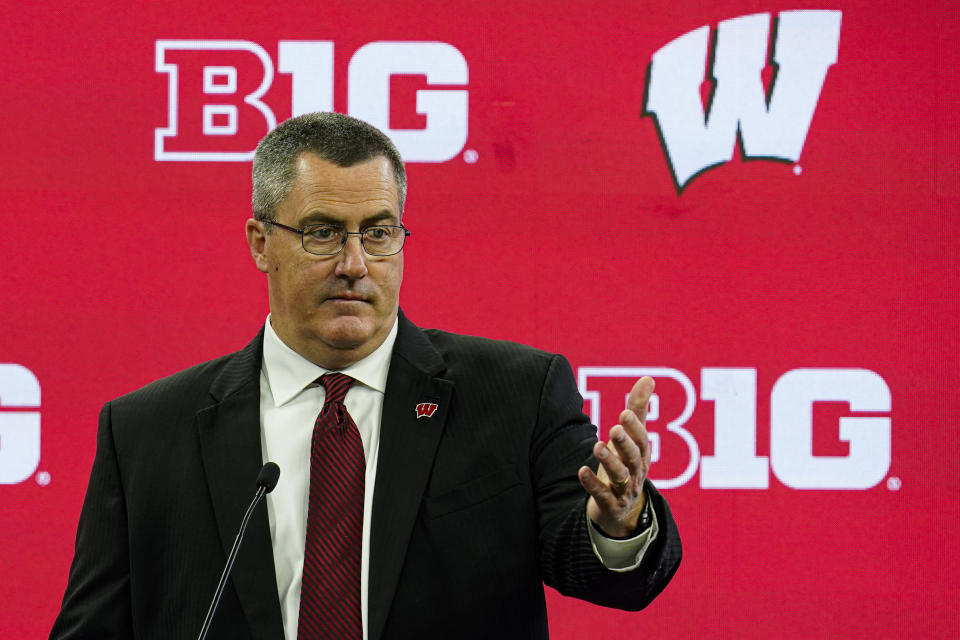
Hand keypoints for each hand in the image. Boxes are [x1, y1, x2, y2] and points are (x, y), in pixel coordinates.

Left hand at [578, 376, 653, 537]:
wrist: (622, 510)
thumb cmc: (627, 464)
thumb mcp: (633, 439)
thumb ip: (638, 409)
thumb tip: (648, 378)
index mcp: (642, 454)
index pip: (641, 440)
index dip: (635, 427)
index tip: (625, 413)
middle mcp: (636, 472)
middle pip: (633, 458)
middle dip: (625, 444)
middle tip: (614, 429)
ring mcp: (625, 490)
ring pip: (620, 476)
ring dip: (609, 462)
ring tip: (596, 446)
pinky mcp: (611, 504)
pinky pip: (603, 495)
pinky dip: (592, 484)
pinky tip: (581, 471)